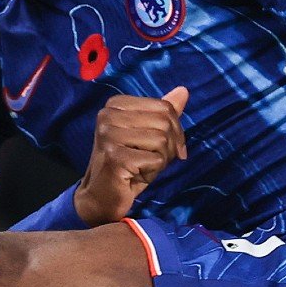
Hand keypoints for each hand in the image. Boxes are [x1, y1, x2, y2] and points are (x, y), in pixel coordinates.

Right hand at [74, 87, 188, 226]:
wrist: (101, 196)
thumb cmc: (128, 164)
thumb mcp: (147, 134)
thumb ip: (162, 113)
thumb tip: (183, 90)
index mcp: (115, 105)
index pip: (164, 106)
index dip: (175, 129)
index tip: (168, 147)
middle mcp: (108, 115)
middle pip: (164, 122)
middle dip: (170, 145)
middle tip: (156, 160)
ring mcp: (109, 135)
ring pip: (162, 139)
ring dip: (162, 159)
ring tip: (145, 167)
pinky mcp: (114, 156)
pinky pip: (156, 159)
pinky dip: (154, 170)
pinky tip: (137, 175)